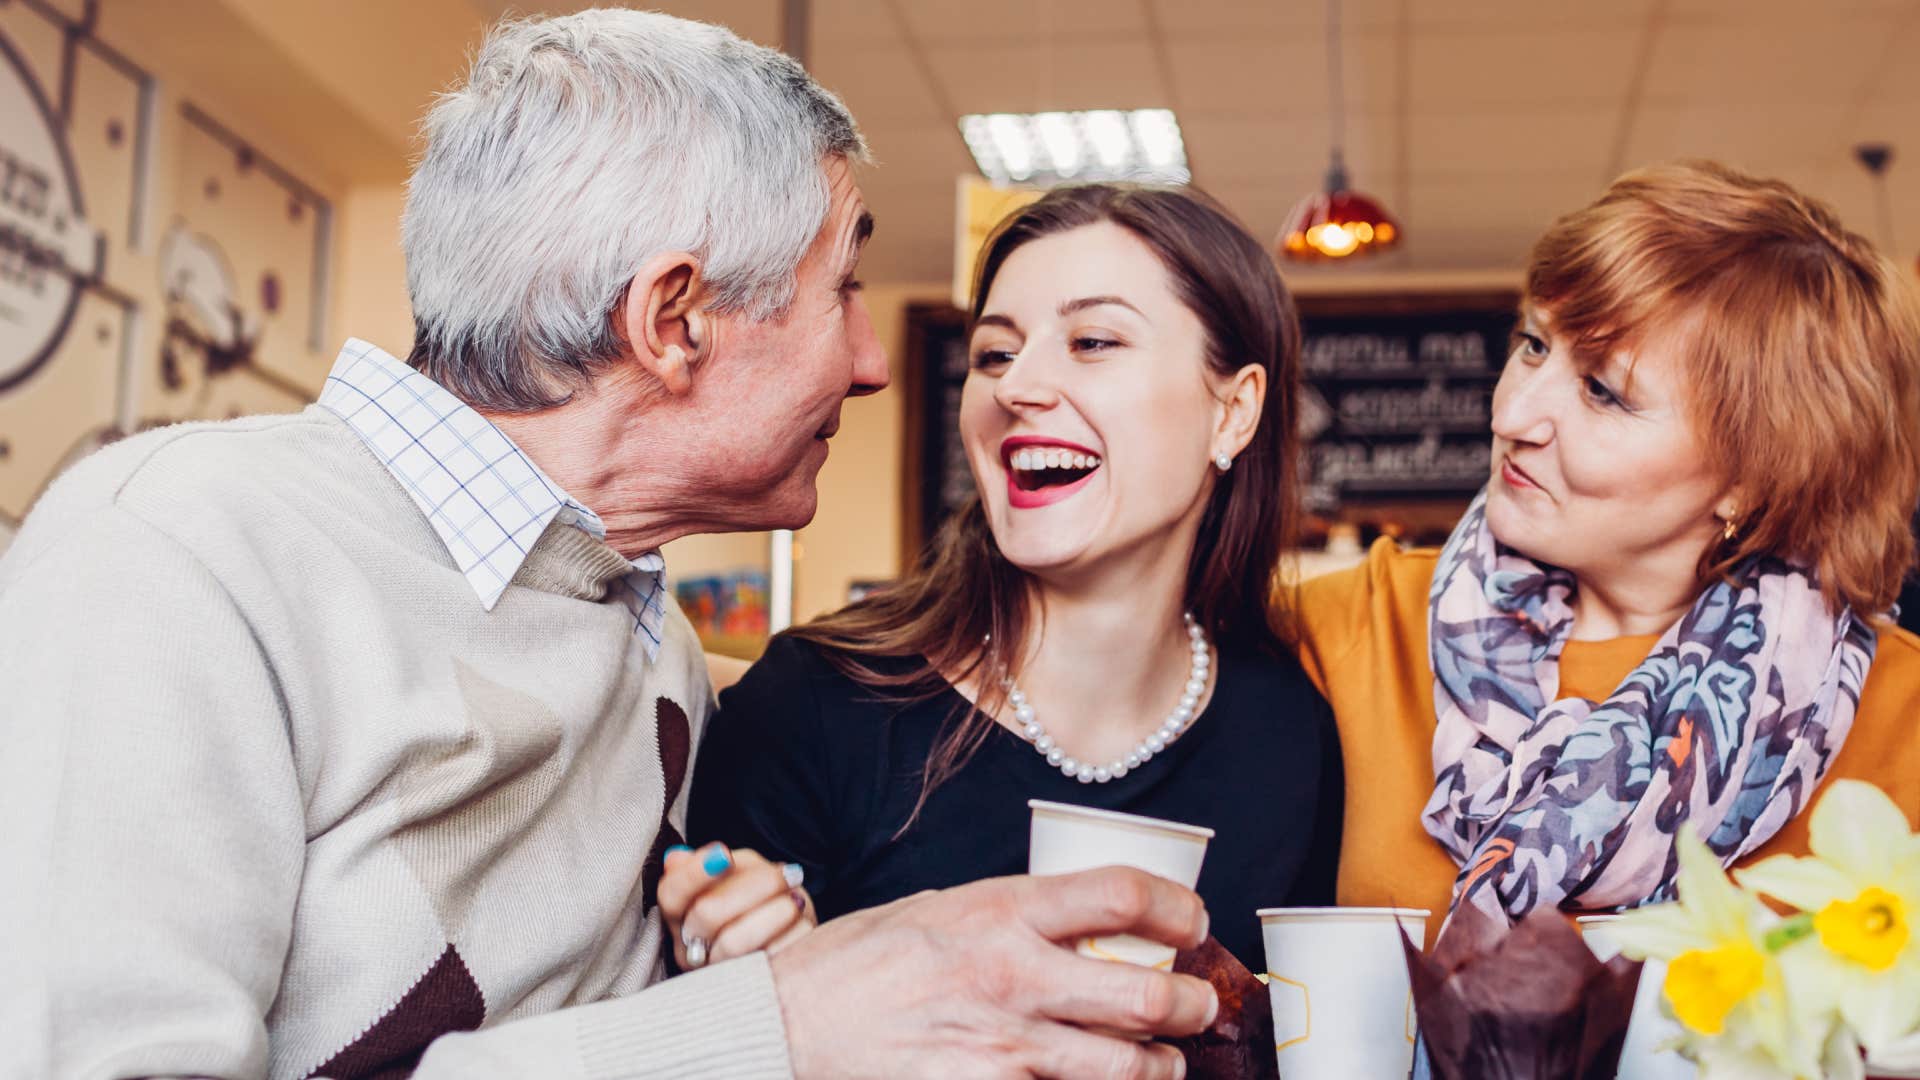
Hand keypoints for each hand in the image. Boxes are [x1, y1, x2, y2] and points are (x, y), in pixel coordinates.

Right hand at [658, 843, 813, 970]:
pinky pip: (773, 958)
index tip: (724, 853)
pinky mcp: (755, 986)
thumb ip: (712, 864)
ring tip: (796, 898)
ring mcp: (721, 973)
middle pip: (706, 913)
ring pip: (734, 942)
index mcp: (682, 918)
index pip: (671, 895)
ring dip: (774, 912)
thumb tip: (676, 859)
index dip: (693, 874)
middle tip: (785, 873)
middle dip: (752, 886)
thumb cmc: (759, 899)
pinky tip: (802, 921)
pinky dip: (792, 933)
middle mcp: (693, 949)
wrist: (792, 935)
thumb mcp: (737, 875)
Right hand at [770, 867, 1216, 1079]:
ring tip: (1163, 1061)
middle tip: (1197, 1004)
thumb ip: (1015, 916)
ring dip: (1162, 1067)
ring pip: (1128, 1067)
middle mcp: (1013, 975)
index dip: (1178, 907)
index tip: (1191, 922)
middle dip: (1192, 1004)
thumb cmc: (863, 960)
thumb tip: (1084, 923)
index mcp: (1002, 910)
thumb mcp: (945, 907)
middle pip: (1147, 994)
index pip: (1121, 893)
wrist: (791, 1021)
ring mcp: (1005, 1046)